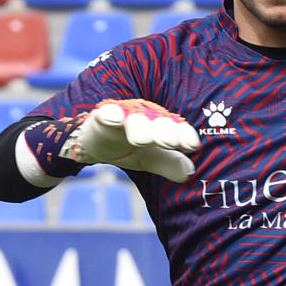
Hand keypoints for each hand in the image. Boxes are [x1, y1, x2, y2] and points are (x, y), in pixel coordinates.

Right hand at [62, 99, 200, 182]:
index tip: (191, 145)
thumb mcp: (149, 159)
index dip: (184, 135)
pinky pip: (107, 113)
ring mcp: (124, 115)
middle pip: (157, 121)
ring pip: (134, 119)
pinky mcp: (103, 115)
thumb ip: (169, 164)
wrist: (94, 142)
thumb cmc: (128, 147)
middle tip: (171, 141)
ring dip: (140, 127)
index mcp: (161, 125)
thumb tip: (189, 173)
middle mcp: (146, 117)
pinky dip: (111, 114)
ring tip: (143, 139)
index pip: (176, 129)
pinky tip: (114, 117)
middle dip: (165, 130)